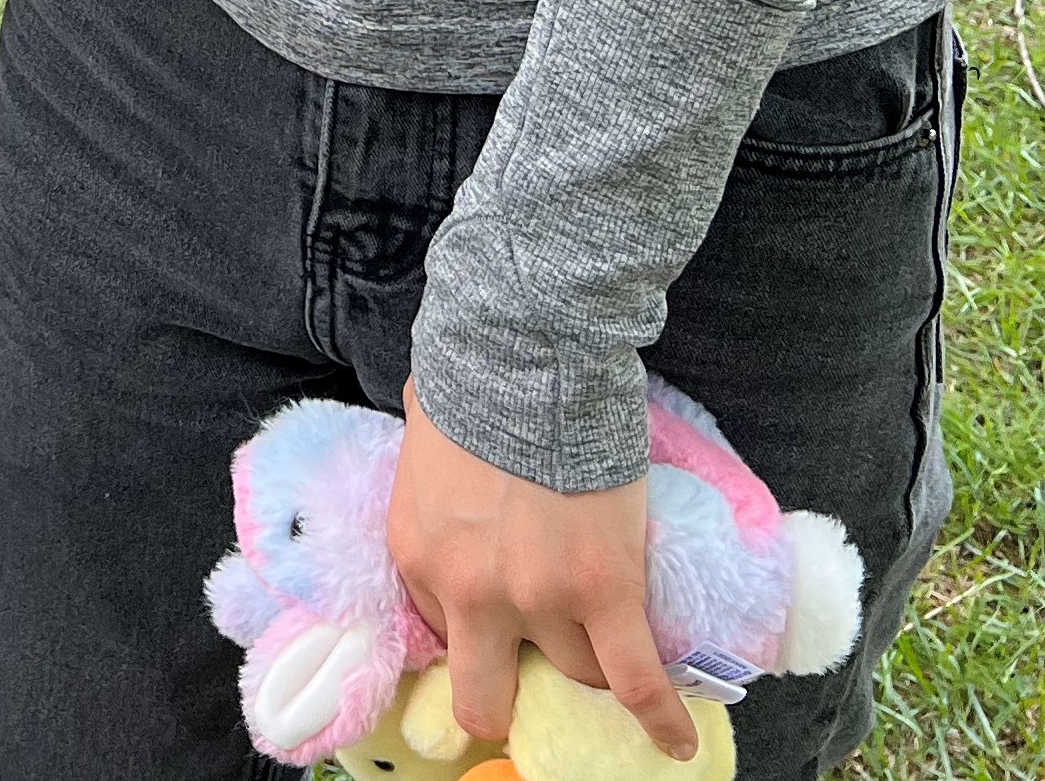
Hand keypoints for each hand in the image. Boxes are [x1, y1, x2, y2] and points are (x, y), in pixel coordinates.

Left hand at [389, 385, 693, 759]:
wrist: (524, 353)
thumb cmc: (472, 383)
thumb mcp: (422, 447)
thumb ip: (431, 485)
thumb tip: (444, 475)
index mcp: (418, 555)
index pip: (444, 632)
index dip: (476, 628)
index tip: (500, 624)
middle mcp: (468, 592)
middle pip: (486, 695)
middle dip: (508, 697)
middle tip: (535, 684)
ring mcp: (536, 598)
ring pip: (576, 673)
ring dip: (593, 657)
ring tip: (615, 643)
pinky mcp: (603, 591)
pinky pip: (636, 681)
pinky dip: (660, 720)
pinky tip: (675, 742)